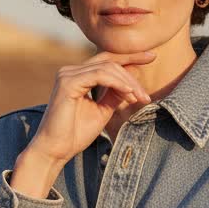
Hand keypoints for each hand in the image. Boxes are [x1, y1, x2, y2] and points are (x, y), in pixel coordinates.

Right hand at [29, 48, 156, 166]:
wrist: (56, 150)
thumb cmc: (76, 133)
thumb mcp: (102, 110)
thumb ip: (114, 94)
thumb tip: (131, 82)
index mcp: (78, 76)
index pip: (107, 60)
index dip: (130, 57)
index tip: (152, 57)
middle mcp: (71, 71)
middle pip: (109, 61)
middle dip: (132, 74)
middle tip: (146, 96)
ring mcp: (68, 74)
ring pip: (107, 68)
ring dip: (127, 82)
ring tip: (139, 98)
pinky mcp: (67, 82)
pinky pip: (99, 75)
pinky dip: (117, 83)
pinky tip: (129, 93)